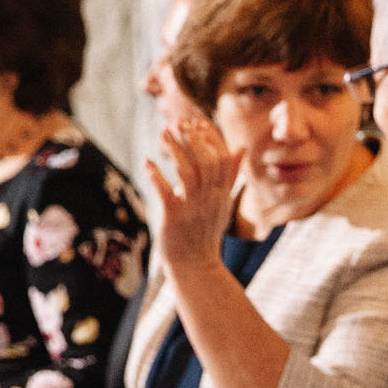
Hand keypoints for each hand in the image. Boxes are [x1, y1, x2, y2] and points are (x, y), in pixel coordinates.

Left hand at [146, 115, 243, 271]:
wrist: (195, 265)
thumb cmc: (206, 231)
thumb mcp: (223, 201)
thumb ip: (230, 174)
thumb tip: (240, 147)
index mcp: (221, 192)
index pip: (222, 158)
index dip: (210, 138)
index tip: (197, 122)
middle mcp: (210, 198)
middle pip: (207, 161)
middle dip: (193, 139)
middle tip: (179, 122)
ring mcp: (193, 207)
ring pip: (187, 172)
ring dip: (175, 150)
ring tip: (163, 133)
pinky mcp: (174, 217)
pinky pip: (165, 192)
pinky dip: (156, 176)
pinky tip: (147, 163)